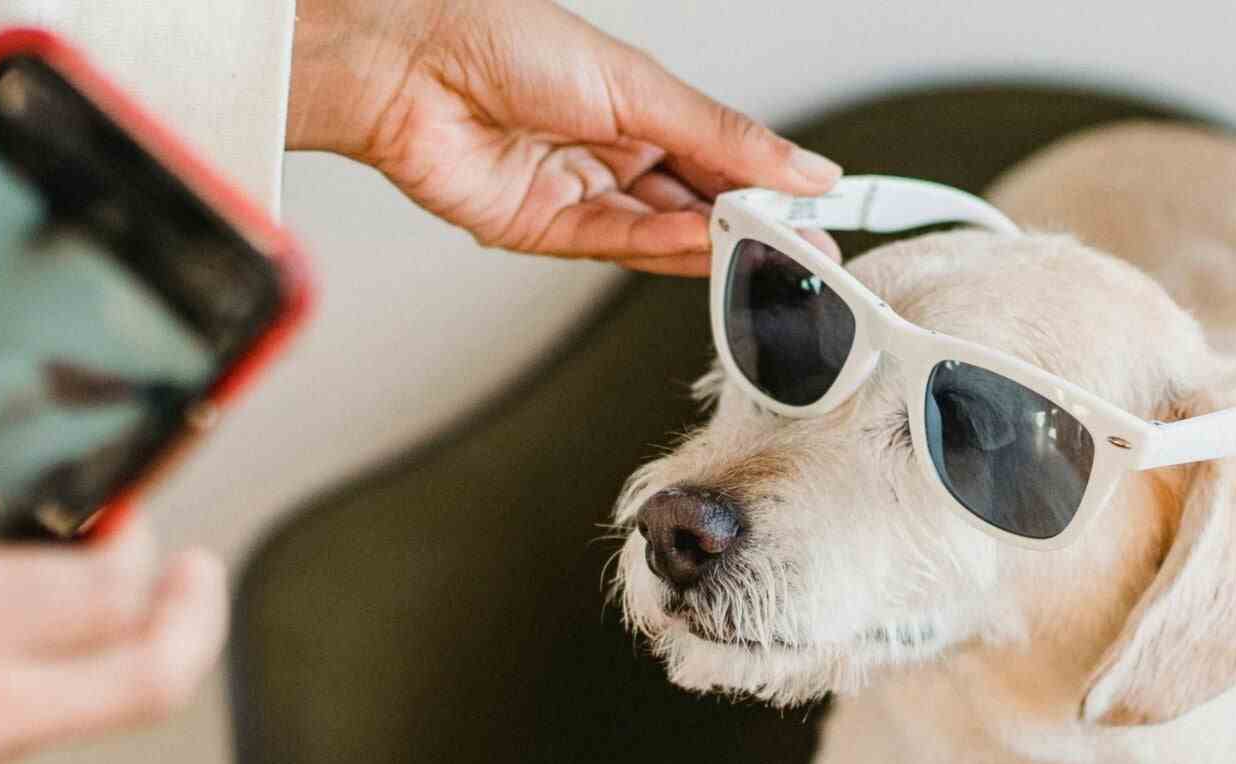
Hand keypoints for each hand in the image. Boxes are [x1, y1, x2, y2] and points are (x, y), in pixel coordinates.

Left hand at [288, 0, 842, 274]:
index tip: (823, 208)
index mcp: (636, 106)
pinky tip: (704, 249)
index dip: (770, 184)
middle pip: (693, 203)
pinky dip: (661, 251)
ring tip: (769, 254)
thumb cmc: (503, 39)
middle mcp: (607, 152)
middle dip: (751, 228)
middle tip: (808, 248)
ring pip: (658, 232)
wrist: (412, 63)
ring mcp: (575, 193)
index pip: (719, 156)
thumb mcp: (636, 85)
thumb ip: (720, 136)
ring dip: (713, 246)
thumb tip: (800, 165)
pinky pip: (613, 245)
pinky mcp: (539, 229)